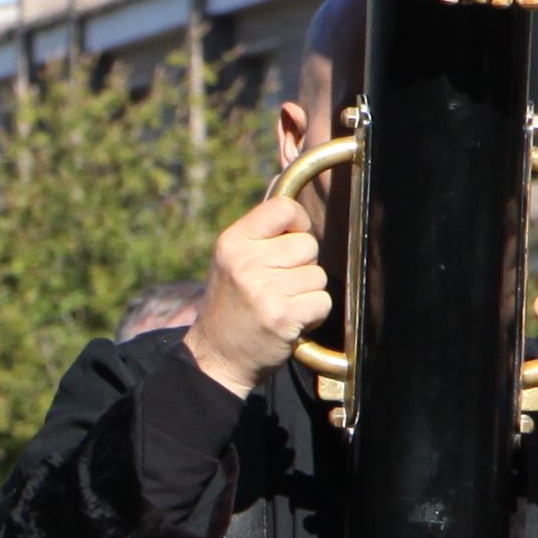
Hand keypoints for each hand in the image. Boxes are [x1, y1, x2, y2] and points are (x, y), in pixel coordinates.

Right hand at [185, 196, 329, 395]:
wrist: (215, 358)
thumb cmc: (231, 307)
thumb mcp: (232, 261)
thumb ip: (259, 232)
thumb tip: (284, 179)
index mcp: (232, 242)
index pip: (283, 208)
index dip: (297, 224)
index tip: (289, 244)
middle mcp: (244, 262)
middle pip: (307, 245)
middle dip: (302, 267)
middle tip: (278, 287)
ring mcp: (262, 289)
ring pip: (317, 275)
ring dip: (307, 294)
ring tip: (281, 306)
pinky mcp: (281, 316)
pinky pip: (321, 301)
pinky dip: (312, 315)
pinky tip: (289, 323)